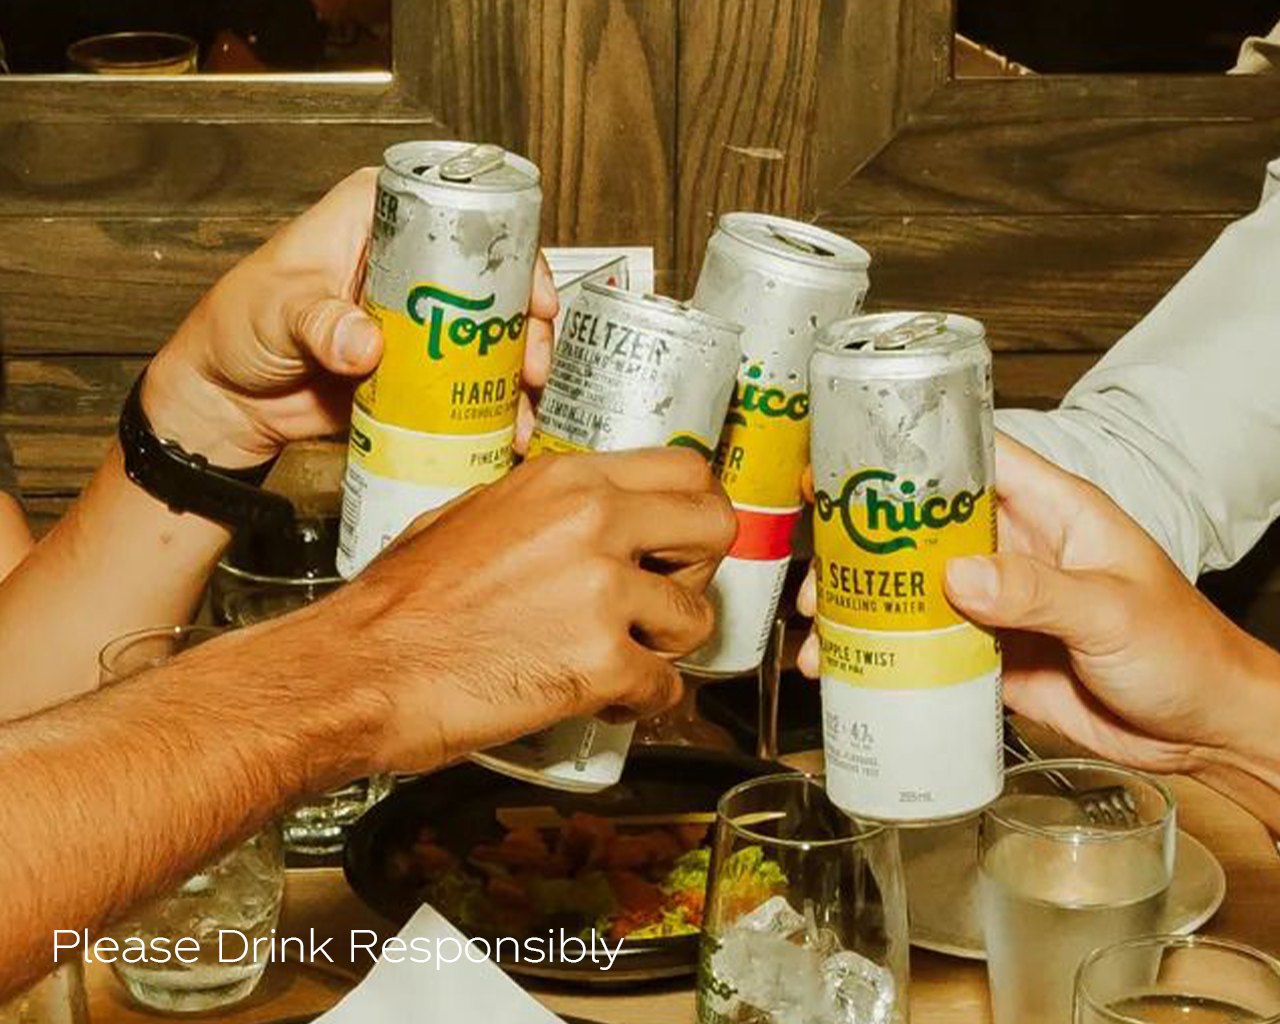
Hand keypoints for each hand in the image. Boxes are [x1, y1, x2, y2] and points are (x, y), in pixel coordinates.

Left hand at [143, 168, 557, 467]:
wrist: (227, 400)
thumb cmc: (236, 326)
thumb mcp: (274, 310)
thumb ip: (318, 322)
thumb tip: (367, 344)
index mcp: (376, 219)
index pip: (458, 214)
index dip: (507, 250)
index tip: (532, 295)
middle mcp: (408, 263)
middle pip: (491, 279)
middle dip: (526, 322)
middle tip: (534, 361)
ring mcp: (419, 318)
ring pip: (488, 333)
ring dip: (517, 369)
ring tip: (527, 405)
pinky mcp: (419, 368)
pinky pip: (467, 381)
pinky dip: (490, 405)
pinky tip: (508, 428)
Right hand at [283, 447, 736, 772]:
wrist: (360, 670)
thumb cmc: (403, 601)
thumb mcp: (478, 513)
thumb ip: (551, 508)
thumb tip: (593, 518)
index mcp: (567, 480)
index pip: (686, 468)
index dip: (693, 510)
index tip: (680, 542)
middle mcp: (595, 522)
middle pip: (717, 528)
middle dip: (698, 572)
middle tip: (663, 600)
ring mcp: (603, 591)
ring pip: (697, 619)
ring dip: (668, 647)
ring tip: (623, 658)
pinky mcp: (602, 661)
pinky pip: (665, 689)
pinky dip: (640, 703)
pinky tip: (603, 701)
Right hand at [800, 434, 1279, 778]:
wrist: (1204, 732)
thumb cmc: (1185, 652)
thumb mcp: (1113, 611)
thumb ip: (1039, 591)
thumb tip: (958, 576)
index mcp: (1050, 512)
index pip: (974, 460)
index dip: (912, 454)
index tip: (850, 459)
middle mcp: (1014, 551)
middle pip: (921, 530)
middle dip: (863, 543)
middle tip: (818, 562)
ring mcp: (997, 606)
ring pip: (913, 593)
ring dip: (864, 608)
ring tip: (820, 630)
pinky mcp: (989, 657)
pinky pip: (925, 650)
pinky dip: (884, 659)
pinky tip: (847, 670)